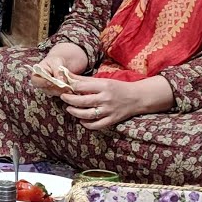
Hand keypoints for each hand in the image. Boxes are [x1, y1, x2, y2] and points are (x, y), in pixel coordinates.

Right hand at [30, 42, 89, 95]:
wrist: (65, 60)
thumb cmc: (57, 59)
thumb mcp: (56, 62)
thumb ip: (57, 71)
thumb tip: (60, 81)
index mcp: (37, 73)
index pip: (35, 80)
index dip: (42, 82)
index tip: (50, 82)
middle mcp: (42, 82)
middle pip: (45, 89)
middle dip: (55, 88)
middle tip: (64, 86)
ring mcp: (49, 88)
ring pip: (53, 92)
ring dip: (61, 91)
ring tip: (70, 87)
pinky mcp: (57, 90)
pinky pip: (60, 93)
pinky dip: (66, 91)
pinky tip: (72, 89)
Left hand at [59, 75, 174, 129]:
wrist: (138, 97)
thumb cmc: (118, 87)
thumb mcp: (104, 80)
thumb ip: (86, 80)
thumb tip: (68, 76)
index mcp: (104, 86)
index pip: (82, 86)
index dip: (71, 87)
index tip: (65, 87)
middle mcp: (106, 98)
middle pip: (82, 101)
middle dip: (69, 100)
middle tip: (63, 97)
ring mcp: (109, 110)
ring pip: (87, 114)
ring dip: (75, 112)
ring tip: (69, 109)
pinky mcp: (112, 120)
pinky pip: (96, 125)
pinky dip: (87, 124)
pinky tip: (81, 120)